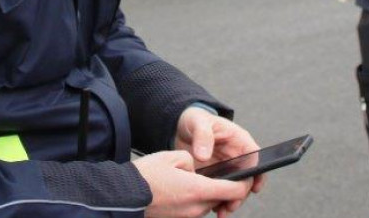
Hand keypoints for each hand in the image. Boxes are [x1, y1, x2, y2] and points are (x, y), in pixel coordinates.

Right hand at [132, 150, 249, 217]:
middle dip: (224, 188)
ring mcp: (187, 217)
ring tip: (193, 179)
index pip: (234, 190)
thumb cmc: (146, 175)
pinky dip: (194, 200)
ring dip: (207, 194)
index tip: (246, 176)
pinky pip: (194, 209)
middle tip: (220, 174)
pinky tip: (182, 189)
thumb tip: (197, 170)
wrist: (122, 196)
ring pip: (207, 204)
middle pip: (221, 198)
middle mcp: (196, 208)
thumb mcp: (174, 157)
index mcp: (198, 190)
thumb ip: (194, 162)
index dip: (244, 183)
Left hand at [175, 108, 265, 213]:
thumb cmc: (195, 119)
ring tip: (221, 212)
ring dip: (230, 200)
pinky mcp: (215, 176)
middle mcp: (236, 156)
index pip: (255, 158)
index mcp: (238, 140)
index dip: (258, 173)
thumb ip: (202, 136)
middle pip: (246, 178)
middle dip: (241, 193)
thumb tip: (204, 156)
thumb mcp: (199, 122)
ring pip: (234, 187)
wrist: (180, 127)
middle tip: (231, 205)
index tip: (254, 187)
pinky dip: (217, 200)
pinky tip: (211, 208)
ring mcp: (226, 167)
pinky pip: (220, 190)